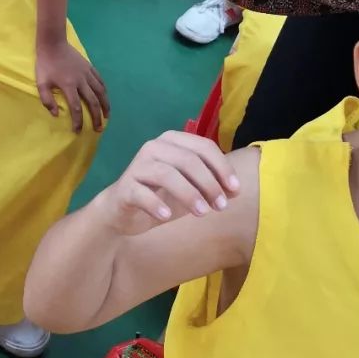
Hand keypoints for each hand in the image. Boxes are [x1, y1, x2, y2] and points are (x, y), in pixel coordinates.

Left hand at [36, 39, 108, 131]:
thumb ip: (47, 99)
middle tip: (99, 129)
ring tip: (107, 116)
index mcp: (69, 86)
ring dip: (105, 105)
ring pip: (100, 91)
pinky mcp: (89, 67)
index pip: (76, 108)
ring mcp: (87, 73)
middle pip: (93, 102)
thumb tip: (56, 114)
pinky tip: (105, 97)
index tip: (78, 131)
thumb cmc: (45, 64)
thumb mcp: (41, 83)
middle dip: (96, 117)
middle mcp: (81, 81)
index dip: (78, 121)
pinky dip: (104, 90)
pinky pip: (100, 80)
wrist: (53, 43)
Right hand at [99, 131, 240, 235]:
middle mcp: (154, 147)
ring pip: (167, 174)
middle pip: (188, 160)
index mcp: (173, 141)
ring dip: (189, 194)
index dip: (222, 167)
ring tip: (202, 213)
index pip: (203, 146)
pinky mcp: (125, 187)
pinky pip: (142, 193)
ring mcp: (138, 166)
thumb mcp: (191, 190)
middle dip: (209, 183)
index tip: (235, 190)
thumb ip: (211, 187)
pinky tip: (166, 216)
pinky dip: (157, 204)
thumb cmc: (161, 195)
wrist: (122, 210)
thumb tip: (235, 191)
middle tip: (221, 206)